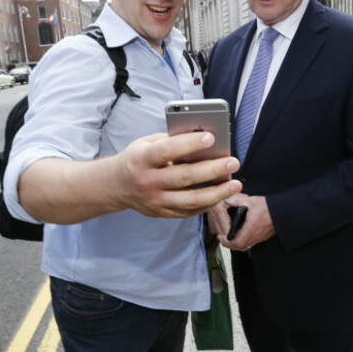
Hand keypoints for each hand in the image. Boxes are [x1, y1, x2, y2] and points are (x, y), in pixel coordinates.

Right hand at [107, 131, 241, 217]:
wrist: (116, 186)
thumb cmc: (138, 159)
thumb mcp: (146, 143)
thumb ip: (171, 141)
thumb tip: (202, 141)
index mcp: (141, 159)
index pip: (167, 151)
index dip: (189, 144)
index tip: (211, 138)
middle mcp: (148, 182)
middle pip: (184, 177)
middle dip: (212, 170)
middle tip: (233, 162)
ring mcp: (155, 201)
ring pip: (190, 200)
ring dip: (217, 193)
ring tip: (236, 184)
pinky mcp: (162, 213)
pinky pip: (189, 211)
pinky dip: (208, 204)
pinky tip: (222, 195)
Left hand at [214, 193, 275, 250]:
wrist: (282, 211)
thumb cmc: (269, 207)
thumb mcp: (251, 201)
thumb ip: (237, 201)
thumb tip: (226, 200)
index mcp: (251, 227)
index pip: (237, 241)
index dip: (227, 242)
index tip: (221, 237)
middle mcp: (256, 235)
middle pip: (239, 247)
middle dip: (229, 244)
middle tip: (222, 238)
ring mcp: (259, 237)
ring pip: (244, 247)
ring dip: (235, 244)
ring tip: (228, 237)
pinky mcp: (262, 237)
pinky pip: (250, 244)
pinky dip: (242, 242)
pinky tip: (239, 235)